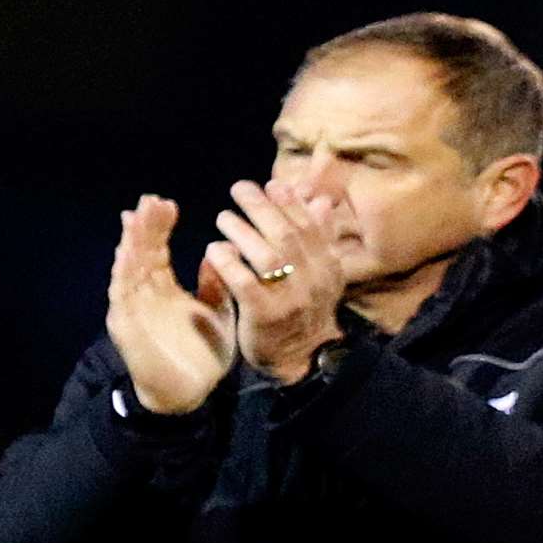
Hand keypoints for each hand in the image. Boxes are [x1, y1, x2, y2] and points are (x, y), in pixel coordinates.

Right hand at [106, 195, 237, 413]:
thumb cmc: (202, 353)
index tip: (166, 203)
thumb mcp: (216, 311)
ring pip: (128, 270)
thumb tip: (214, 255)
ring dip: (131, 245)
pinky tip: (126, 256)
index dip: (159, 227)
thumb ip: (214, 285)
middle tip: (149, 200)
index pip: (157, 251)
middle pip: (140, 254)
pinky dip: (124, 275)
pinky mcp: (127, 328)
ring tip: (135, 219)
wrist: (190, 392)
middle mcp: (145, 295)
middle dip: (144, 227)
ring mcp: (133, 310)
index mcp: (164, 289)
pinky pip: (124, 298)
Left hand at [204, 179, 344, 384]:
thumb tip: (320, 201)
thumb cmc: (303, 309)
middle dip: (262, 208)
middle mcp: (313, 280)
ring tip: (223, 218)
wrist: (300, 358)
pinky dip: (229, 263)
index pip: (310, 227)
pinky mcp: (266, 315)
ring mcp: (291, 299)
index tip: (271, 184)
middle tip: (239, 189)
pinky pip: (246, 283)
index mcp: (327, 266)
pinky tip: (215, 249)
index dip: (291, 203)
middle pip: (287, 236)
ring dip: (243, 232)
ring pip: (268, 257)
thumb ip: (318, 237)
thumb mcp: (319, 273)